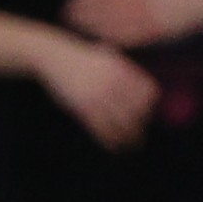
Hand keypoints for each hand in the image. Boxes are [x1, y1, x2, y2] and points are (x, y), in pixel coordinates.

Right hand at [36, 36, 160, 147]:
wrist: (52, 56)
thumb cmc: (80, 58)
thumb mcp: (106, 55)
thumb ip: (124, 69)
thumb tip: (142, 87)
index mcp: (121, 68)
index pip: (148, 92)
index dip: (149, 105)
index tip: (145, 113)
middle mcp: (113, 82)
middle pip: (138, 111)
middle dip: (140, 125)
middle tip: (138, 134)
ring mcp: (98, 96)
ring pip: (123, 124)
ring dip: (129, 138)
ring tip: (130, 145)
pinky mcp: (84, 107)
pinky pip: (103, 130)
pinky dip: (110, 141)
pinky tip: (113, 146)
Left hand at [63, 0, 202, 48]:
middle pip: (108, 4)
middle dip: (87, 9)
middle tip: (67, 12)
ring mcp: (149, 15)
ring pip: (117, 21)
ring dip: (96, 24)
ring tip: (78, 26)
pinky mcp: (159, 31)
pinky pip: (134, 36)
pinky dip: (117, 38)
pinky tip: (103, 41)